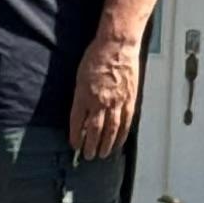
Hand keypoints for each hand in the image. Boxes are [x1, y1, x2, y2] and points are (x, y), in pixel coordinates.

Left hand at [68, 36, 138, 159]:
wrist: (117, 46)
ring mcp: (116, 102)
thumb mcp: (80, 76)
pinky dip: (121, 135)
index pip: (77, 122)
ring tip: (102, 155)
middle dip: (90, 145)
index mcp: (83, 95)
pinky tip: (118, 143)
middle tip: (88, 156)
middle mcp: (99, 102)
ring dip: (105, 144)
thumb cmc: (96, 56)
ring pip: (110, 130)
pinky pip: (125, 122)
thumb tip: (82, 113)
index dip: (75, 135)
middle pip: (94, 130)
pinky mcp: (129, 100)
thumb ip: (80, 95)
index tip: (74, 145)